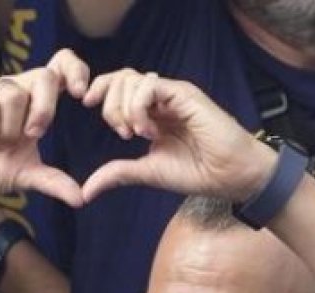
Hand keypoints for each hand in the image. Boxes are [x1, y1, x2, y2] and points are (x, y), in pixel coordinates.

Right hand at [0, 49, 88, 206]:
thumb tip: (81, 200)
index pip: (59, 68)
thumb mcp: (26, 176)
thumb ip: (53, 182)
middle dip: (43, 111)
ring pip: (13, 95)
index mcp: (34, 100)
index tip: (82, 95)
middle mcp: (13, 87)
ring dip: (7, 130)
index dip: (74, 71)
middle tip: (31, 136)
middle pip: (44, 77)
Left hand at [79, 69, 273, 203]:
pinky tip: (148, 130)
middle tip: (122, 133)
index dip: (100, 94)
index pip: (117, 88)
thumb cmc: (197, 173)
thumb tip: (86, 191)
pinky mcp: (184, 94)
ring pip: (131, 79)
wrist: (229, 175)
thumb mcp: (148, 172)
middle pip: (119, 79)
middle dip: (109, 105)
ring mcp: (172, 95)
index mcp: (150, 113)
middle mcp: (160, 100)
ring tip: (137, 134)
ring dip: (124, 107)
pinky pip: (149, 85)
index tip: (93, 111)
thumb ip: (117, 173)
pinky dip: (139, 107)